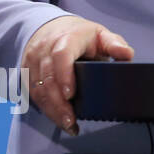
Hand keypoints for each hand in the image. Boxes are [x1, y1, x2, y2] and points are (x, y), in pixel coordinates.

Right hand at [20, 15, 133, 135]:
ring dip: (51, 110)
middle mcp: (45, 49)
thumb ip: (114, 44)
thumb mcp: (101, 35)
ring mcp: (33, 61)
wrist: (53, 29)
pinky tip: (59, 120)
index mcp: (67, 38)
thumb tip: (127, 54)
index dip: (64, 75)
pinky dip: (45, 109)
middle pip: (47, 78)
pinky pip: (32, 93)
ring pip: (37, 89)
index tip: (70, 94)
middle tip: (71, 120)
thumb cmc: (81, 36)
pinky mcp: (26, 73)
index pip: (61, 55)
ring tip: (67, 124)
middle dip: (58, 102)